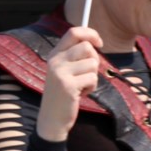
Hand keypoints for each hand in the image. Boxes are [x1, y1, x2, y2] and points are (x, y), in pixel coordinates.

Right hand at [37, 26, 102, 141]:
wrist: (52, 118)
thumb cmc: (63, 93)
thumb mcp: (64, 70)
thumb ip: (75, 56)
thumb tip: (93, 42)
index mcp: (54, 54)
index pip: (73, 32)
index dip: (91, 34)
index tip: (99, 43)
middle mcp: (55, 60)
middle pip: (86, 47)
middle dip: (94, 59)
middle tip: (87, 73)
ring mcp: (60, 72)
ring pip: (93, 63)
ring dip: (93, 76)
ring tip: (82, 85)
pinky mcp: (68, 85)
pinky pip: (92, 78)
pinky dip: (91, 87)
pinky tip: (81, 93)